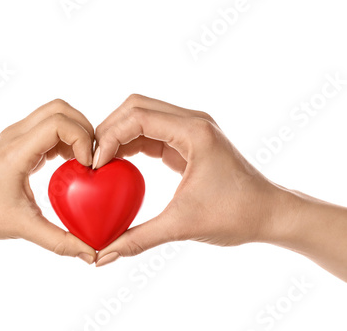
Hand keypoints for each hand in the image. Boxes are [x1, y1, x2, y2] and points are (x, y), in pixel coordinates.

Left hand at [0, 99, 96, 263]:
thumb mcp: (22, 228)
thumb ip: (59, 241)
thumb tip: (90, 253)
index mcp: (16, 151)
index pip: (58, 122)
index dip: (81, 138)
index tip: (87, 165)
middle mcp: (15, 135)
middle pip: (60, 108)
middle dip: (84, 128)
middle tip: (91, 158)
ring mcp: (14, 135)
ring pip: (54, 112)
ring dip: (75, 131)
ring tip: (82, 160)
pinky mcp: (17, 140)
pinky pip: (47, 126)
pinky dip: (64, 137)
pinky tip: (68, 162)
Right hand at [94, 94, 287, 265]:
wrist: (269, 214)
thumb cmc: (237, 215)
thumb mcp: (182, 226)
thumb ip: (139, 239)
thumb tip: (103, 255)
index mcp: (194, 131)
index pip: (137, 117)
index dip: (109, 137)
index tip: (96, 165)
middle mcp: (191, 122)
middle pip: (135, 107)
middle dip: (108, 129)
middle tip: (93, 159)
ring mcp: (190, 129)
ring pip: (141, 116)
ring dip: (118, 135)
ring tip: (101, 163)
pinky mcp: (187, 141)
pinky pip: (150, 132)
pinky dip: (130, 144)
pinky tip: (118, 164)